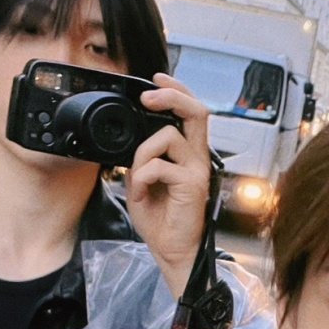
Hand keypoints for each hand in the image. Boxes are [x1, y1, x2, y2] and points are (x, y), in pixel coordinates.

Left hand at [126, 73, 209, 297]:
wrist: (170, 250)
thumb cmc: (160, 220)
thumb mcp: (142, 181)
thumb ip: (142, 159)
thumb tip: (131, 143)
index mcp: (188, 154)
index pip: (190, 112)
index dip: (176, 89)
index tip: (156, 78)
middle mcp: (197, 159)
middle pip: (197, 111)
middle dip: (172, 95)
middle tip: (148, 97)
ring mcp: (197, 171)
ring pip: (171, 136)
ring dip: (143, 153)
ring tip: (138, 178)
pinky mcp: (192, 185)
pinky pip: (160, 166)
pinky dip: (142, 177)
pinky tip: (141, 193)